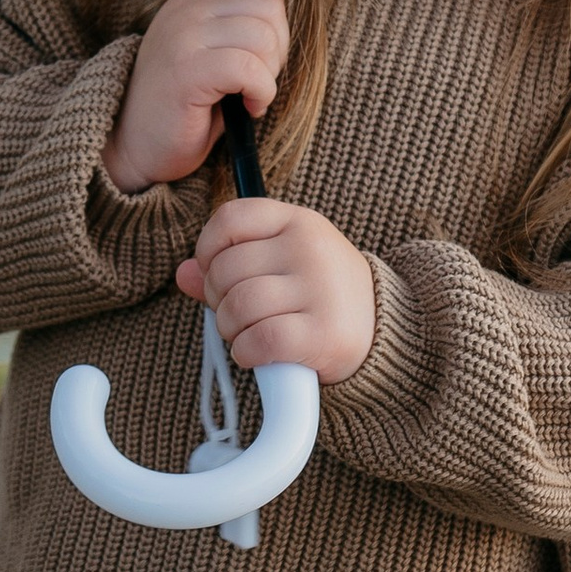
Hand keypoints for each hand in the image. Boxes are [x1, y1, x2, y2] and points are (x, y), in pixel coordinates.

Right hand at [101, 0, 287, 191]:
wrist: (133, 146)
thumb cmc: (180, 106)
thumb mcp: (205, 51)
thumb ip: (234, 26)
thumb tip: (282, 25)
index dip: (271, 5)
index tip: (261, 45)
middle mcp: (185, 10)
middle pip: (267, 6)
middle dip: (278, 47)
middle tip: (259, 78)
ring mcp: (184, 38)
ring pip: (263, 37)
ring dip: (270, 73)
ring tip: (251, 94)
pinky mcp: (188, 71)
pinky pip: (250, 69)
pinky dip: (262, 92)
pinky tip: (249, 108)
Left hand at [180, 198, 375, 384]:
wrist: (386, 333)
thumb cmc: (322, 295)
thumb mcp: (284, 264)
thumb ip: (232, 263)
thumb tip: (184, 274)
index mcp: (298, 221)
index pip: (230, 218)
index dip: (208, 248)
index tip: (216, 272)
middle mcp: (309, 248)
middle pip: (226, 269)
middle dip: (219, 299)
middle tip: (239, 314)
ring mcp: (319, 289)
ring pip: (239, 306)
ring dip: (231, 329)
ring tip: (249, 334)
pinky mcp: (323, 333)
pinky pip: (259, 341)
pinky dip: (247, 353)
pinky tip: (258, 353)